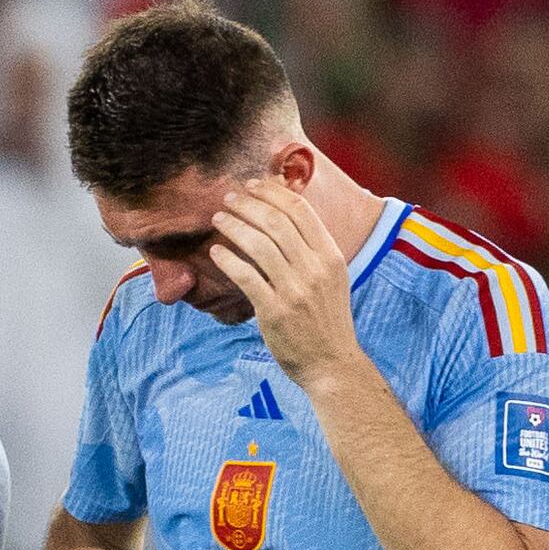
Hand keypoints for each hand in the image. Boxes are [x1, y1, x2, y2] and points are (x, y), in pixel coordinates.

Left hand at [206, 184, 359, 387]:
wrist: (332, 364)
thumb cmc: (326, 319)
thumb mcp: (331, 278)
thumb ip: (312, 250)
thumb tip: (284, 218)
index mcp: (331, 256)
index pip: (300, 210)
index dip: (273, 192)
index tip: (253, 185)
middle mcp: (315, 268)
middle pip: (276, 222)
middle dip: (248, 204)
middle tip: (228, 198)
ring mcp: (295, 290)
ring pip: (259, 245)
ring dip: (234, 226)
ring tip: (218, 218)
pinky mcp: (275, 311)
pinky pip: (246, 277)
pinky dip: (228, 260)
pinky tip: (216, 252)